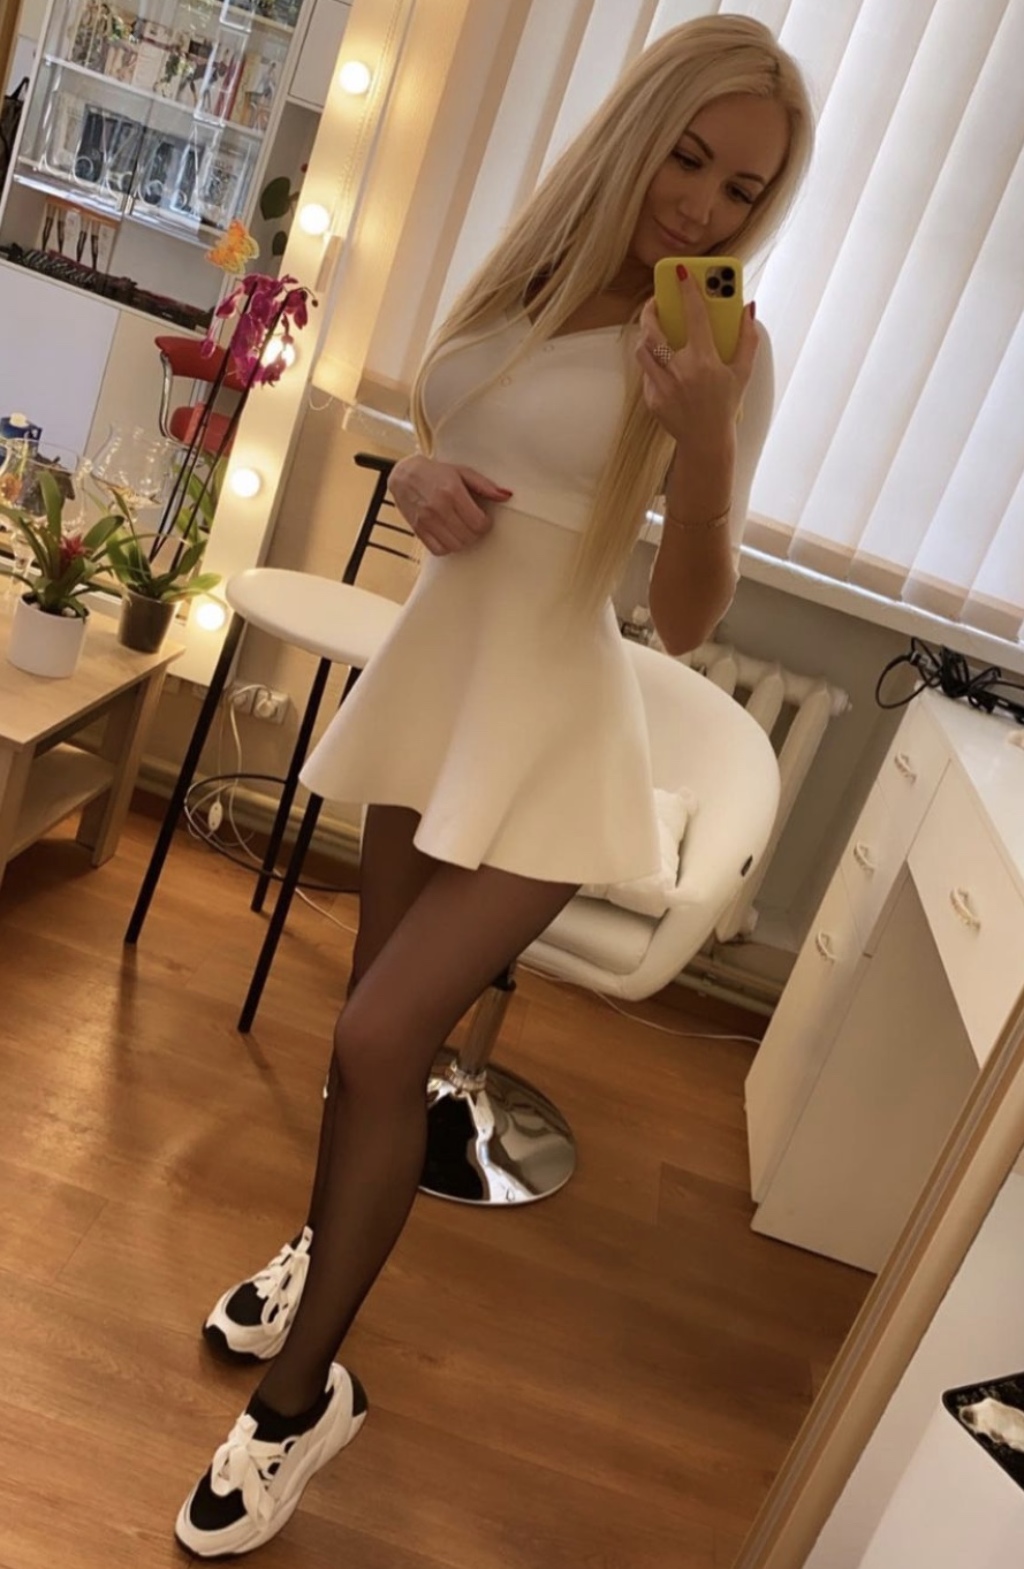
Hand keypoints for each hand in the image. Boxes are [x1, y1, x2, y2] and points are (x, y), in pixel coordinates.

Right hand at [388, 455, 512, 555]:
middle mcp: (439, 508)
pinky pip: (438, 550)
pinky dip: (448, 547)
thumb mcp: (462, 472)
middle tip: (474, 524)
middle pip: (468, 537)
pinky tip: (449, 536)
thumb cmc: (436, 473)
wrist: (405, 474)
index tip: (484, 519)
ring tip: (462, 530)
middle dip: (476, 533)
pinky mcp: (418, 529)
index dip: (486, 524)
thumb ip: (485, 485)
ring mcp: (427, 520)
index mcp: (452, 492)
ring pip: (455, 546)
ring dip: (463, 541)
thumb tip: (507, 495)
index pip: (478, 523)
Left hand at [636, 269, 758, 453]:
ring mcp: (663, 385)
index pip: (694, 315)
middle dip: (650, 309)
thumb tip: (749, 308)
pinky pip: (645, 371)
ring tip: (654, 326)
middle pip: (653, 330)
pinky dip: (651, 361)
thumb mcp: (742, 372)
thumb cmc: (726, 404)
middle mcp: (680, 371)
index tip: (681, 272)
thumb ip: (747, 338)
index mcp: (704, 360)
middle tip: (655, 300)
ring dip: (646, 334)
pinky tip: (660, 358)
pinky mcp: (652, 398)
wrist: (705, 441)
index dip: (687, 290)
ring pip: (642, 349)